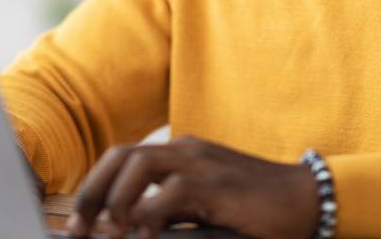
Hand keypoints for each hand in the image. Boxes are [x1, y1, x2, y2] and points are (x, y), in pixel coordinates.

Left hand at [65, 136, 318, 238]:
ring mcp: (200, 162)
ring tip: (108, 231)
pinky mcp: (217, 184)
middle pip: (122, 155)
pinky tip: (142, 235)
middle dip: (93, 189)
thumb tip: (130, 228)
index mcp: (179, 152)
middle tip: (78, 228)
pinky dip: (149, 214)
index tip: (79, 220)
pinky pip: (171, 192)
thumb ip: (169, 208)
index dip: (95, 185)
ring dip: (116, 198)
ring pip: (140, 163)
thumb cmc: (252, 205)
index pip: (124, 157)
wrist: (302, 198)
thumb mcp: (204, 203)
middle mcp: (185, 149)